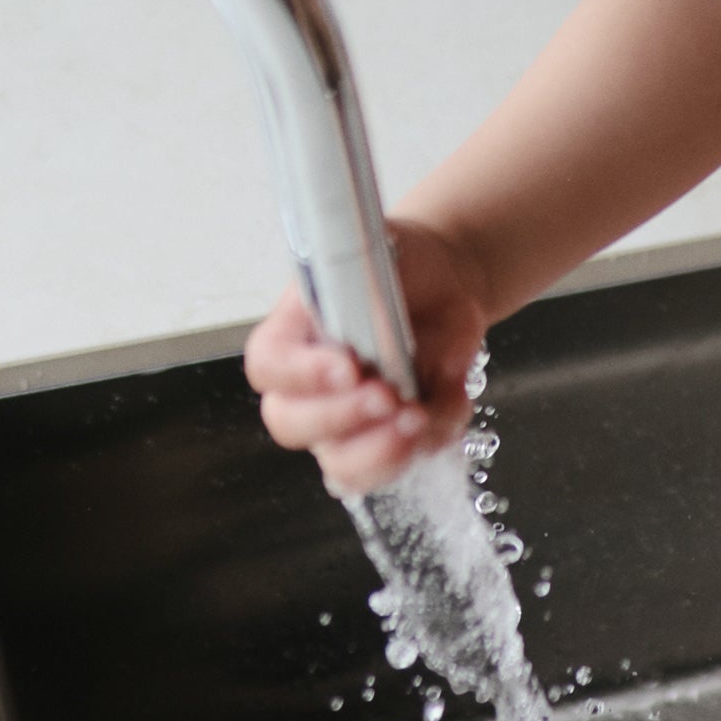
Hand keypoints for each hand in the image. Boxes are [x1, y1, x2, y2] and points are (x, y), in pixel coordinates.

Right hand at [242, 216, 489, 491]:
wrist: (444, 285)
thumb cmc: (402, 268)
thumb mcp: (384, 255)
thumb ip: (372, 288)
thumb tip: (382, 330)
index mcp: (292, 333)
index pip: (269, 365)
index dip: (300, 374)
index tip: (347, 367)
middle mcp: (307, 386)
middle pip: (292, 424)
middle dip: (343, 417)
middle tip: (389, 397)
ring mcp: (344, 422)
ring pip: (341, 465)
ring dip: (382, 451)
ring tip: (421, 417)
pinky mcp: (387, 440)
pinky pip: (401, 465)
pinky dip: (433, 437)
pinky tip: (452, 399)